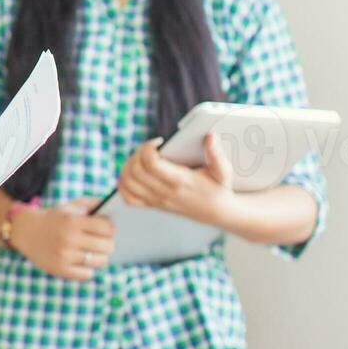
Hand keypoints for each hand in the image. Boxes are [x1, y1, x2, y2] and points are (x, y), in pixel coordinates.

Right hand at [10, 196, 114, 280]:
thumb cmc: (54, 218)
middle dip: (108, 243)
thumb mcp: (70, 206)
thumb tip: (113, 207)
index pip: (107, 228)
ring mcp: (65, 256)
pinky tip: (81, 261)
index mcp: (73, 221)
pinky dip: (87, 269)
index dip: (111, 229)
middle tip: (103, 242)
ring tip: (93, 251)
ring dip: (100, 257)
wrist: (25, 231)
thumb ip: (92, 204)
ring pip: (99, 261)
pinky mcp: (60, 270)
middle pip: (107, 246)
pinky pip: (87, 274)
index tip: (108, 230)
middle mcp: (69, 239)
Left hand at [117, 134, 234, 226]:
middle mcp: (165, 192)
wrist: (217, 212)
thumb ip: (217, 153)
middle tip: (149, 148)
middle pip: (135, 171)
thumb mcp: (223, 171)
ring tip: (140, 157)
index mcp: (180, 181)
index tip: (158, 141)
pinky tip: (133, 173)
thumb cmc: (218, 188)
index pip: (151, 164)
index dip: (147, 148)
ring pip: (128, 183)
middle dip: (137, 153)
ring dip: (128, 166)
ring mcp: (156, 200)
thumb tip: (211, 135)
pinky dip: (124, 184)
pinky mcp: (153, 205)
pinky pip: (128, 197)